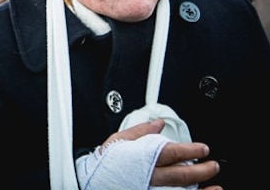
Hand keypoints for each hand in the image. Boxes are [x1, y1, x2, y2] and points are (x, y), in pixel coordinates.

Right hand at [75, 119, 220, 189]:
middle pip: (181, 174)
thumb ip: (141, 131)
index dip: (191, 150)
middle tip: (213, 165)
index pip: (172, 153)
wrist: (90, 181)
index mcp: (142, 159)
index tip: (203, 149)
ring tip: (216, 187)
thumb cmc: (104, 162)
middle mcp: (149, 177)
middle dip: (202, 170)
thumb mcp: (119, 140)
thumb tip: (158, 123)